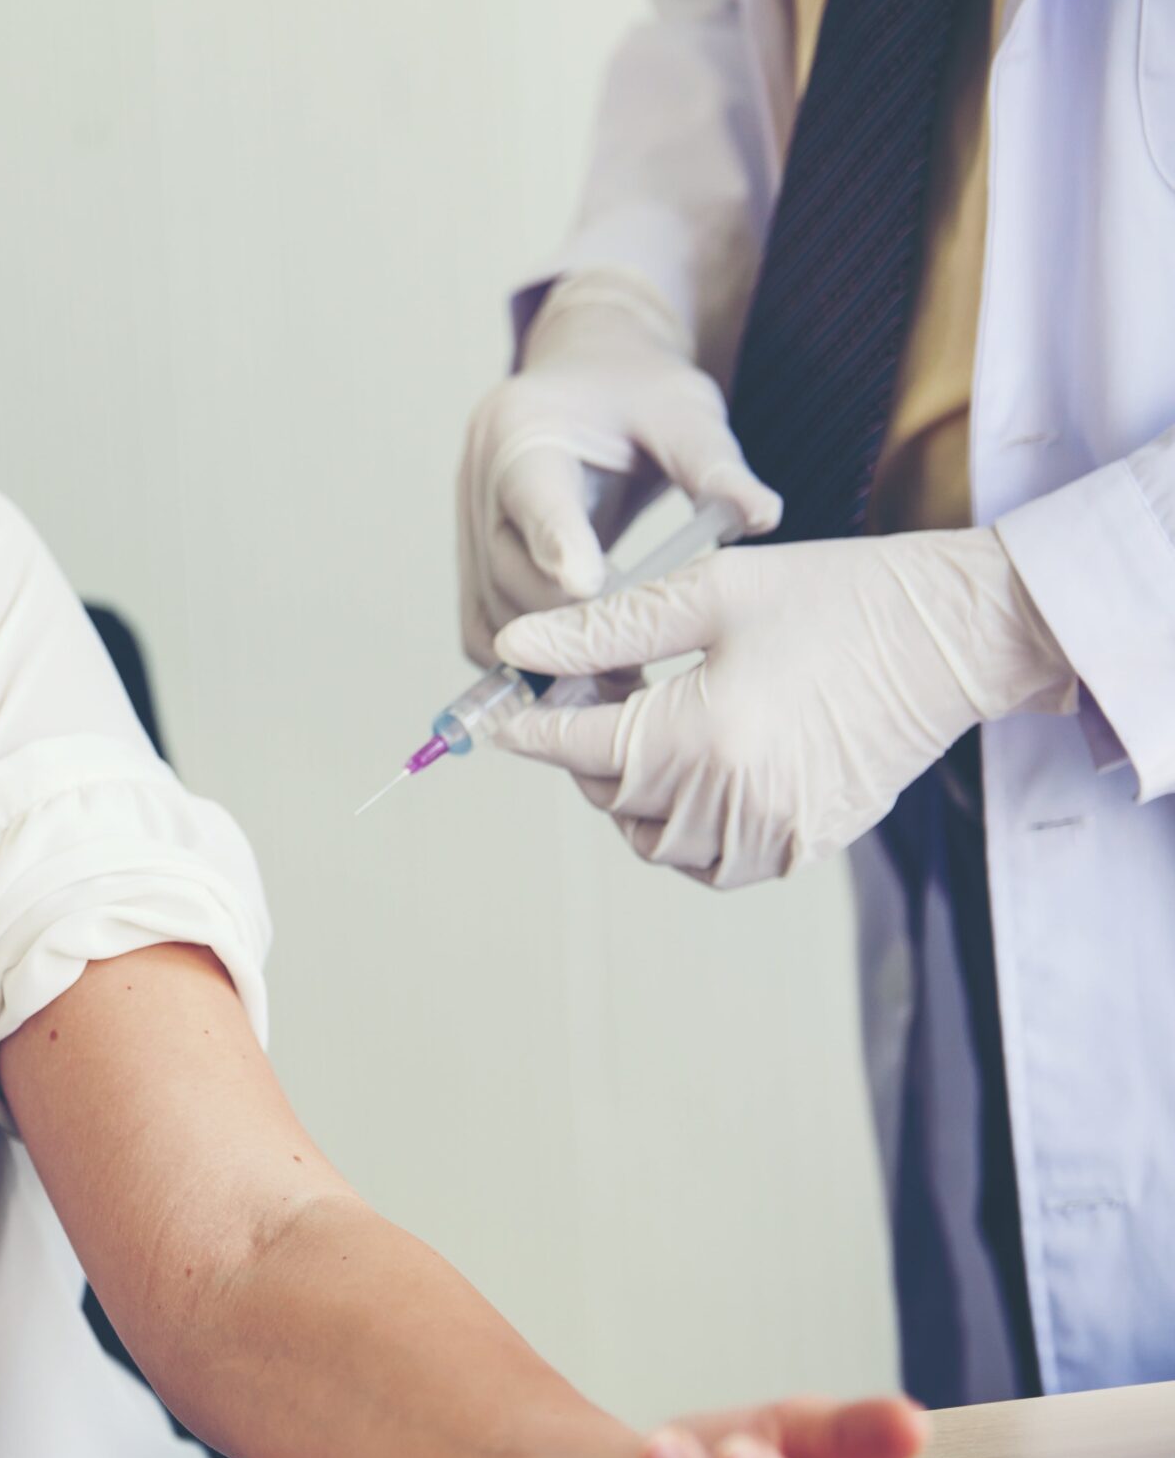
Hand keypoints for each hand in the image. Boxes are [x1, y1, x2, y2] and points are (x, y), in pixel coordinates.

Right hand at [457, 270, 781, 664]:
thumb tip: (761, 515)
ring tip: (618, 685)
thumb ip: (715, 465)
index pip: (533, 494)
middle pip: (509, 569)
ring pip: (491, 610)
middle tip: (636, 666)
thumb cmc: (639, 394)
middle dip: (568, 624)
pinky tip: (582, 676)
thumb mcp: (685, 413)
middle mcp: (481, 476)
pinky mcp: (474, 558)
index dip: (557, 545)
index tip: (587, 591)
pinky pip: (483, 623)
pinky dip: (525, 658)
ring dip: (546, 655)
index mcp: (525, 427)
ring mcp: (469, 521)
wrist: (593, 381)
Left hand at [489, 529, 1075, 887]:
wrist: (956, 635)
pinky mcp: (806, 846)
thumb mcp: (710, 594)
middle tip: (592, 696)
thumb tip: (514, 646)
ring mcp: (773, 834)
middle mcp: (733, 803)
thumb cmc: (835, 597)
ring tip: (646, 728)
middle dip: (585, 752)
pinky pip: (713, 862)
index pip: (576, 748)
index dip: (530, 728)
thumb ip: (603, 629)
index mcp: (701, 738)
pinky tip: (693, 772)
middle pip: (610, 797)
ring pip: (655, 841)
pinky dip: (685, 830)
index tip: (502, 713)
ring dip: (632, 795)